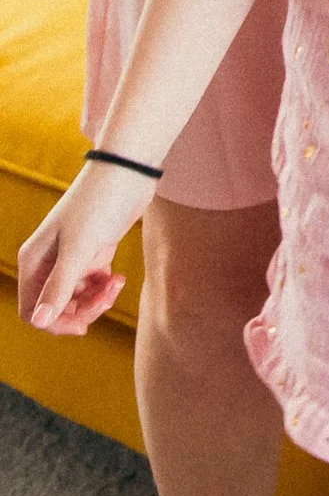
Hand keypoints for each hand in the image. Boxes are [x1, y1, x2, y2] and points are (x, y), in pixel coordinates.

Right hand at [16, 163, 142, 336]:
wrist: (129, 172)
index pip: (33, 311)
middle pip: (57, 308)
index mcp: (33, 261)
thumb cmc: (99, 204)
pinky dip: (105, 288)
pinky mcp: (92, 254)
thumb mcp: (79, 249)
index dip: (56, 323)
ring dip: (97, 299)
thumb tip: (39, 321)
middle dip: (82, 310)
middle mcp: (48, 262)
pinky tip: (118, 277)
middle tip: (108, 297)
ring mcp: (70, 258)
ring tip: (116, 283)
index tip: (84, 322)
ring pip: (77, 299)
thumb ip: (59, 286)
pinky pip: (93, 285)